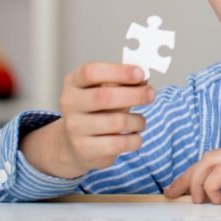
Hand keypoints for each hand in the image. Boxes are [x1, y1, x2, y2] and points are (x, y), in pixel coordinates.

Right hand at [22, 62, 153, 178]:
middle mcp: (69, 104)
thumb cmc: (97, 110)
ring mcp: (74, 128)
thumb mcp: (106, 90)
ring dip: (138, 120)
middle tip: (151, 95)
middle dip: (135, 95)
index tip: (141, 73)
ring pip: (117, 122)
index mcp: (73, 82)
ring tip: (139, 121)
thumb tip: (144, 78)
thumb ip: (123, 82)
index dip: (119, 71)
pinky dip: (135, 139)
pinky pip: (120, 143)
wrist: (76, 143)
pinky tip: (134, 135)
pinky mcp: (85, 149)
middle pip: (104, 96)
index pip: (91, 72)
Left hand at [163, 139, 220, 204]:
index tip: (183, 190)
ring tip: (200, 202)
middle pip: (207, 157)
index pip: (217, 157)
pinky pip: (219, 172)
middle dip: (187, 177)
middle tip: (173, 195)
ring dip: (197, 183)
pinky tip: (218, 200)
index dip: (196, 174)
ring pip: (208, 161)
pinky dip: (211, 186)